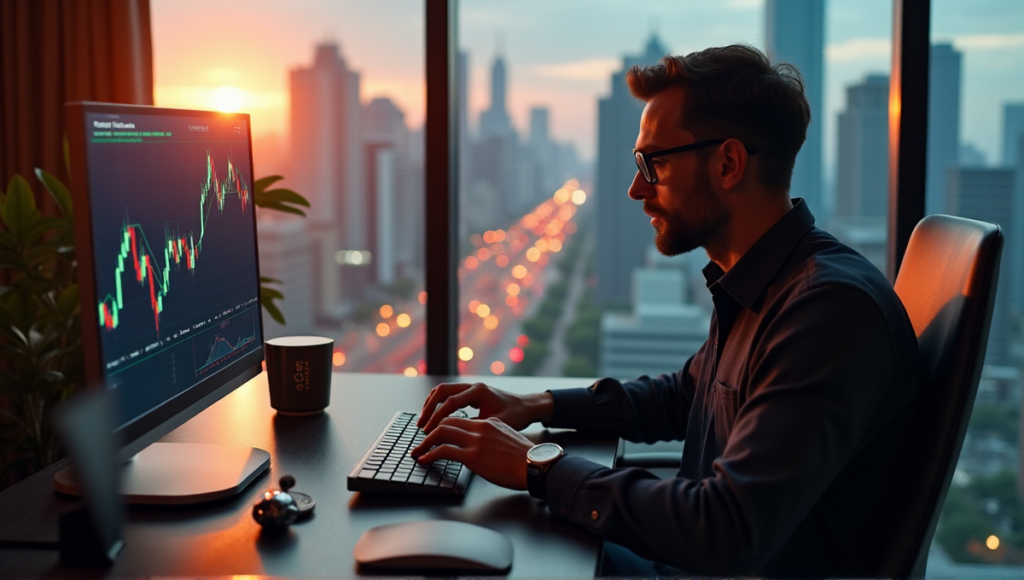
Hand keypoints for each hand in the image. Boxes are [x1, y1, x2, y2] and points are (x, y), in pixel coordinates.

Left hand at [410, 416, 532, 489]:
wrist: (535, 465)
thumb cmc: (525, 458)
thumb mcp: (507, 439)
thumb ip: (491, 437)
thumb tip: (480, 446)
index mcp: (489, 422)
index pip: (459, 419)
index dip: (443, 426)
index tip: (434, 434)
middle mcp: (480, 427)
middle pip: (446, 422)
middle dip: (429, 431)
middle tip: (421, 441)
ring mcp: (475, 441)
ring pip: (441, 433)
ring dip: (425, 443)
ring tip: (418, 452)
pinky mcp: (473, 456)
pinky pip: (443, 451)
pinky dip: (429, 454)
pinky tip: (424, 460)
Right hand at [417, 382, 552, 432]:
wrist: (527, 407)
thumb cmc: (516, 416)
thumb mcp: (496, 424)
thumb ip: (475, 427)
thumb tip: (455, 437)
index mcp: (479, 392)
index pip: (450, 402)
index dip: (437, 418)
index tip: (428, 431)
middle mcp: (473, 387)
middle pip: (442, 392)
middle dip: (429, 408)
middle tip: (421, 425)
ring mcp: (472, 388)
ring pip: (443, 391)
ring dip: (431, 404)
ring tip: (423, 421)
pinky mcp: (471, 393)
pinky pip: (449, 394)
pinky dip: (439, 404)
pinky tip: (434, 416)